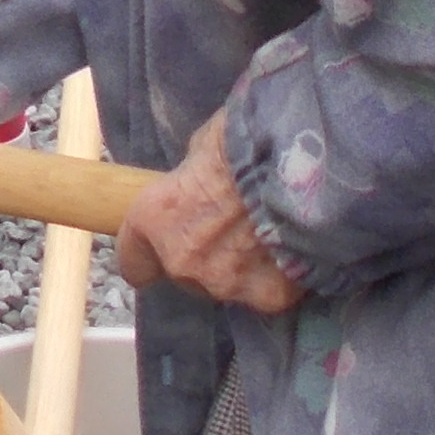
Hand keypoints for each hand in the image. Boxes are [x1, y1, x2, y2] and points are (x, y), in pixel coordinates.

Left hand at [114, 113, 303, 310]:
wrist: (300, 159)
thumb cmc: (244, 138)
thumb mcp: (202, 147)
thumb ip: (191, 181)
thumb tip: (199, 189)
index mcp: (154, 219)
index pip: (134, 262)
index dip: (150, 253)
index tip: (165, 245)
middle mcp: (182, 261)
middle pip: (185, 273)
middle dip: (204, 254)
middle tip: (232, 225)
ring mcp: (226, 284)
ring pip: (227, 284)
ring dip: (241, 265)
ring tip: (267, 234)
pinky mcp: (269, 296)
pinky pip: (269, 288)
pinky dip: (280, 273)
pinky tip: (293, 246)